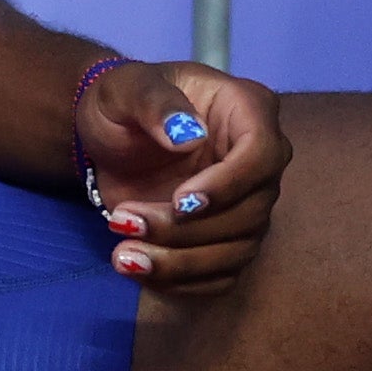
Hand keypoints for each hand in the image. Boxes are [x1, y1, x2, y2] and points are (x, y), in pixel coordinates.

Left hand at [75, 59, 286, 297]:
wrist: (109, 137)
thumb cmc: (122, 103)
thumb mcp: (126, 88)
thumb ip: (155, 103)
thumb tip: (189, 136)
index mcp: (248, 111)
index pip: (262, 154)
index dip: (227, 185)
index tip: (180, 201)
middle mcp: (259, 163)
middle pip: (249, 213)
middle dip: (185, 230)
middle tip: (123, 222)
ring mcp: (246, 206)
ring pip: (236, 252)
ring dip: (178, 262)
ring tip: (122, 255)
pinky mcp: (225, 241)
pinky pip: (219, 277)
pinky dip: (180, 282)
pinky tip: (138, 269)